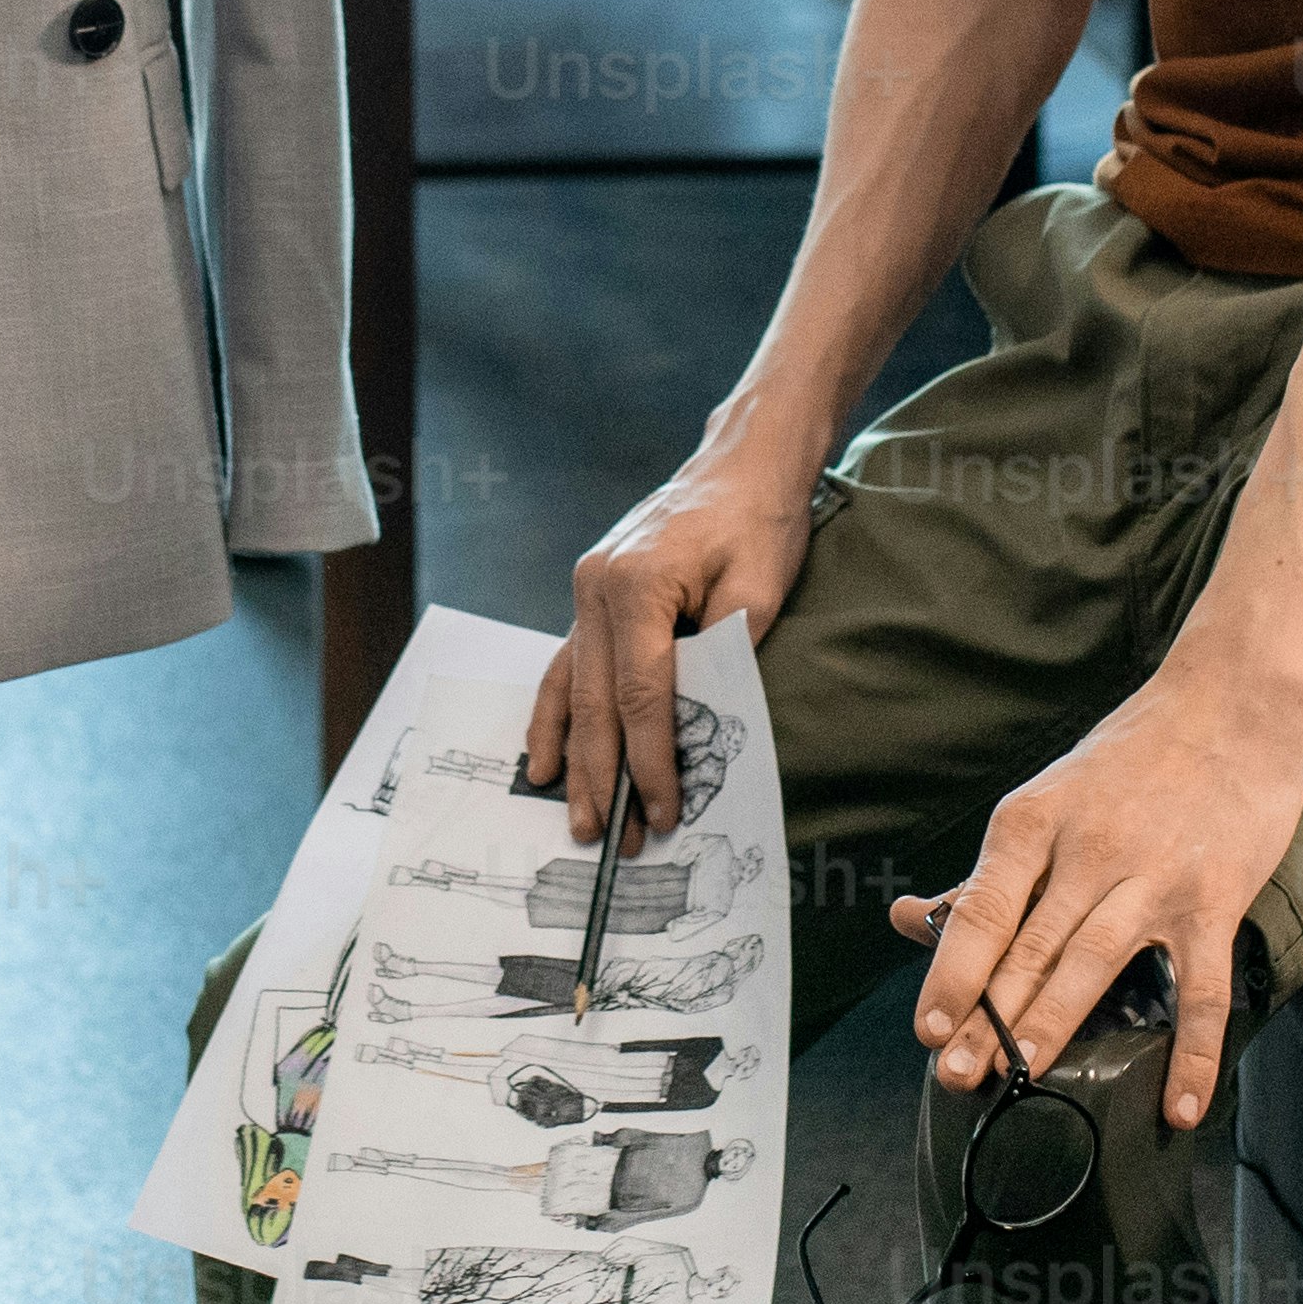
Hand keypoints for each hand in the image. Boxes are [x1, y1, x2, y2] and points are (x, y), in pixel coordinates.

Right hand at [523, 445, 816, 847]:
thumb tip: (700, 728)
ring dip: (572, 759)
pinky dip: (555, 715)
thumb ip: (725, 657)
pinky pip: (565, 667)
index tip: (662, 813)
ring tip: (574, 815)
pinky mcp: (590, 597)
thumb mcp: (758, 588)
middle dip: (604, 777)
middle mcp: (596, 590)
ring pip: (571, 691)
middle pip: (596, 704)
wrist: (741, 464)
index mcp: (636, 586)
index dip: (651, 763)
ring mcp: (585, 593)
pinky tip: (544, 759)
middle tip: (608, 839)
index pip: (641, 698)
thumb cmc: (757, 520)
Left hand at [900, 671, 1302, 1129]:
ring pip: (1094, 963)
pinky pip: (1202, 990)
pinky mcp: (1215, 900)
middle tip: (956, 1075)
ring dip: (1055, 1026)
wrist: (1232, 703)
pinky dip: (1193, 1052)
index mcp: (1033, 821)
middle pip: (1028, 946)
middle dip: (989, 1017)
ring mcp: (1154, 877)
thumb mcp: (1046, 801)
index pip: (982, 910)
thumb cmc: (1131, 759)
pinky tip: (1179, 1104)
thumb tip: (910, 919)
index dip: (951, 973)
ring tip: (1023, 1079)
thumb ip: (986, 874)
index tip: (928, 1027)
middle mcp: (1089, 849)